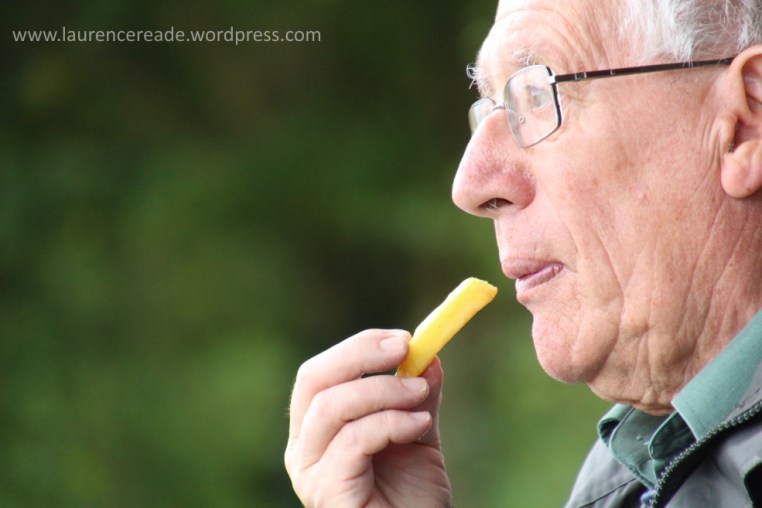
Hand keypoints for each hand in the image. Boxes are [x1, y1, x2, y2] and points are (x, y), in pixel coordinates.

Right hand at [285, 329, 451, 507]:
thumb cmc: (412, 502)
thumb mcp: (417, 437)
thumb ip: (417, 398)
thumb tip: (428, 354)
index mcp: (318, 431)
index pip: (320, 374)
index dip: (357, 348)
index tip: (402, 337)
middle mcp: (304, 449)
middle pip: (313, 380)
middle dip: (359, 355)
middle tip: (405, 346)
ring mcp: (310, 472)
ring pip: (332, 406)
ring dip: (383, 390)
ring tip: (421, 394)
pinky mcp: (325, 492)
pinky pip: (353, 441)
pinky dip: (390, 423)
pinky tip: (419, 424)